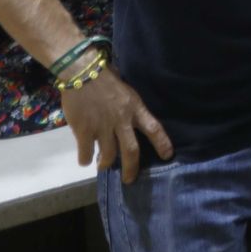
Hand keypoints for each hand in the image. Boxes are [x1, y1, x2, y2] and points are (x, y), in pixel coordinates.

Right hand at [62, 68, 172, 183]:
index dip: (162, 143)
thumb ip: (129, 108)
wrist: (82, 71)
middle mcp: (122, 120)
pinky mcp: (85, 129)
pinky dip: (85, 158)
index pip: (154, 128)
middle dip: (132, 168)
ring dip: (106, 164)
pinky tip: (85, 161)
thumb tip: (129, 122)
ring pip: (109, 154)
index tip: (168, 155)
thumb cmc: (105, 78)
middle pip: (132, 151)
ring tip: (103, 166)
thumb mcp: (126, 91)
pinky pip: (86, 151)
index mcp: (135, 108)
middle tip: (129, 180)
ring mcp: (103, 126)